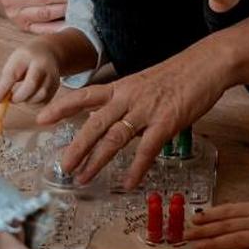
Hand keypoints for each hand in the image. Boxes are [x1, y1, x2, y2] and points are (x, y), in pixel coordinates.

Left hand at [0, 38, 63, 104]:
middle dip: (19, 96)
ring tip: (21, 96)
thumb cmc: (26, 59)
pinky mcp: (56, 86)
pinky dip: (35, 103)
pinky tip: (30, 97)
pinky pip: (45, 100)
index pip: (14, 73)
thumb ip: (6, 80)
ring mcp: (52, 75)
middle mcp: (43, 64)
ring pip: (40, 95)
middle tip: (11, 99)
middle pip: (31, 84)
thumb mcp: (14, 62)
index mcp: (27, 56)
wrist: (49, 52)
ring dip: (27, 100)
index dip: (4, 88)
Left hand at [38, 44, 232, 186]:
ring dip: (97, 161)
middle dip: (76, 147)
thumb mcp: (144, 84)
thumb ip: (127, 103)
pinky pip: (146, 149)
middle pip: (94, 124)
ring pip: (114, 138)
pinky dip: (136, 168)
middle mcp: (128, 98)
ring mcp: (147, 110)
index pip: (85, 96)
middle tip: (62, 167)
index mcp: (121, 87)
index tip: (41, 119)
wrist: (206, 64)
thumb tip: (113, 123)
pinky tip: (129, 184)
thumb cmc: (178, 75)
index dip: (62, 107)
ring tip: (83, 178)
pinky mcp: (167, 122)